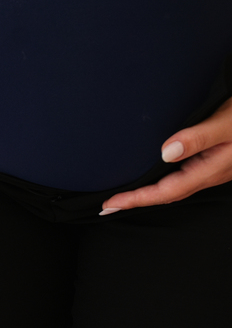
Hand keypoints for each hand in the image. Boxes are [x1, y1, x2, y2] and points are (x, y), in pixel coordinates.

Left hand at [103, 95, 231, 211]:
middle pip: (168, 194)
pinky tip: (156, 176)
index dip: (136, 199)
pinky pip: (185, 176)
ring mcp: (215, 168)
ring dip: (150, 193)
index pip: (166, 191)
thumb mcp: (227, 121)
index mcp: (211, 168)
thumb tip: (167, 152)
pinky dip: (164, 182)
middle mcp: (212, 173)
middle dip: (137, 200)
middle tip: (108, 206)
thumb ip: (199, 137)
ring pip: (177, 187)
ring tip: (124, 196)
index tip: (110, 205)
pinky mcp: (217, 160)